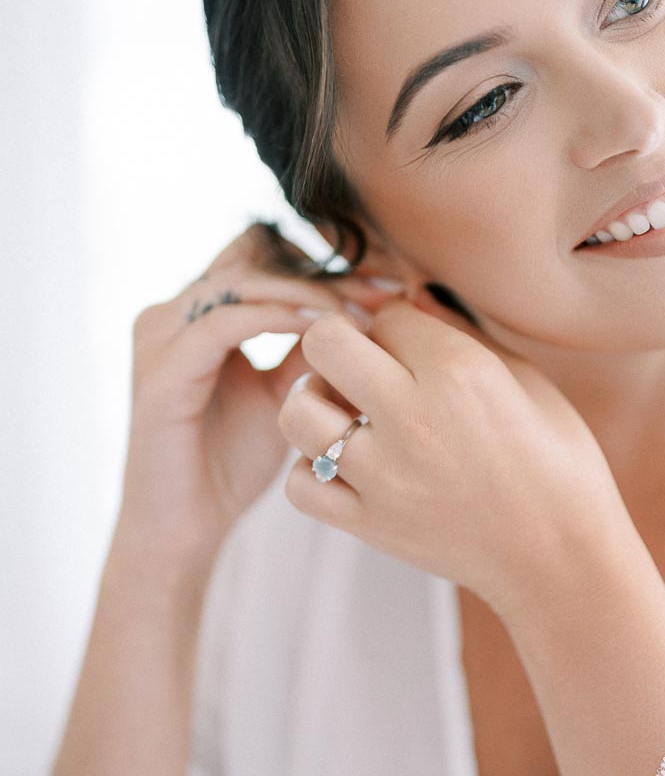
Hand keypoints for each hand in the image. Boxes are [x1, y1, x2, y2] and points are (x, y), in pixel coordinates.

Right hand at [114, 223, 398, 564]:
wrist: (185, 524)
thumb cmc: (231, 461)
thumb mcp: (286, 395)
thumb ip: (311, 351)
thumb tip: (368, 317)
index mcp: (202, 310)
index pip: (268, 251)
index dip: (329, 256)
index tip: (392, 276)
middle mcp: (175, 309)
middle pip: (258, 252)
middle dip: (327, 265)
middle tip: (387, 284)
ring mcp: (162, 333)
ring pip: (245, 280)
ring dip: (311, 290)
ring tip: (364, 312)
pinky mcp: (161, 367)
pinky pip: (224, 323)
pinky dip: (277, 318)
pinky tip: (323, 332)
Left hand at [276, 284, 616, 612]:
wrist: (561, 557)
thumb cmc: (556, 462)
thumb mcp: (526, 380)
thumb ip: (460, 332)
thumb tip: (408, 295)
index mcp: (459, 371)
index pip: (386, 314)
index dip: (396, 322)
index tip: (413, 344)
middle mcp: (413, 417)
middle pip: (324, 343)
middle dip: (339, 342)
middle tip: (360, 363)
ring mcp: (385, 476)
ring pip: (296, 411)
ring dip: (314, 402)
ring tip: (343, 413)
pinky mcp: (370, 524)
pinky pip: (301, 484)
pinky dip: (311, 470)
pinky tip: (343, 466)